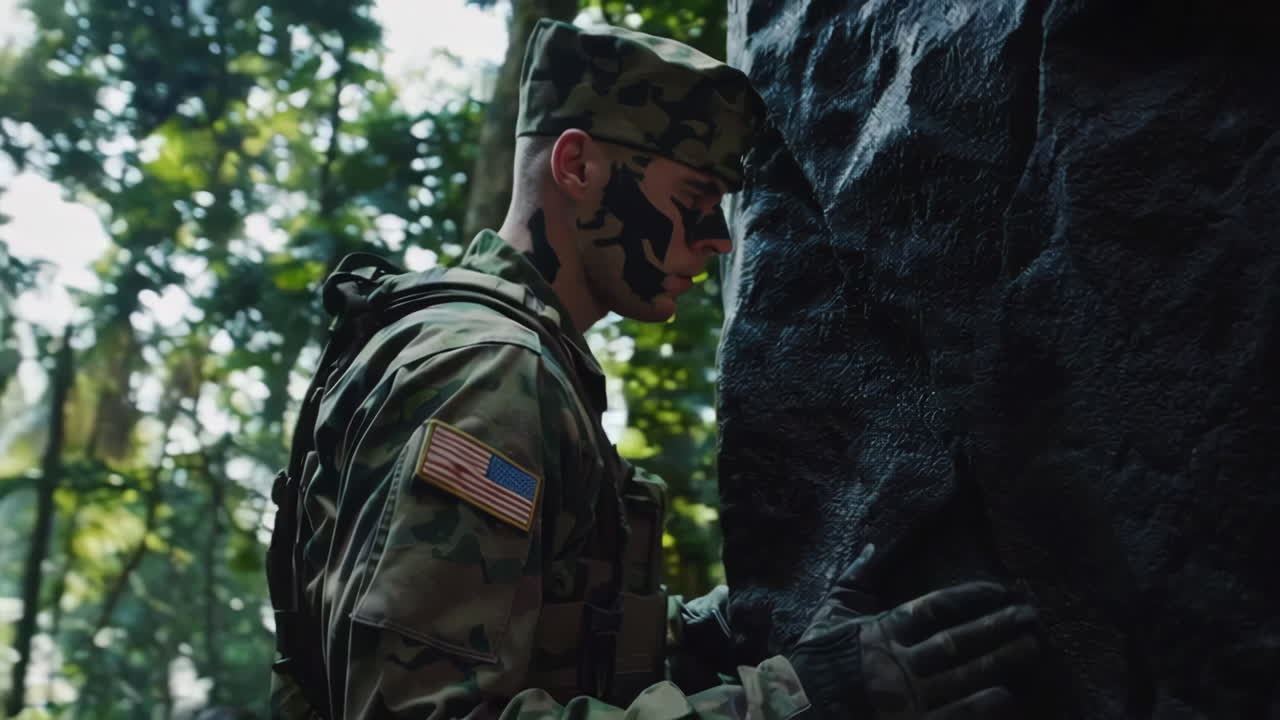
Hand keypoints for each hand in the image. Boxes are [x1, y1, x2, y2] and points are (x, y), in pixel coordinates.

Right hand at [788, 545, 1040, 719]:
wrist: (794, 706)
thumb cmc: (815, 657)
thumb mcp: (832, 612)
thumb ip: (856, 579)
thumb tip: (873, 545)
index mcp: (882, 630)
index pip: (935, 607)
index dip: (969, 597)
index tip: (998, 589)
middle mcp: (898, 662)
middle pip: (958, 640)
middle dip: (997, 627)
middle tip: (1031, 616)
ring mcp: (905, 698)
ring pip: (962, 676)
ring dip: (999, 660)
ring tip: (1032, 647)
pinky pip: (949, 715)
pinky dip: (977, 706)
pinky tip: (1005, 695)